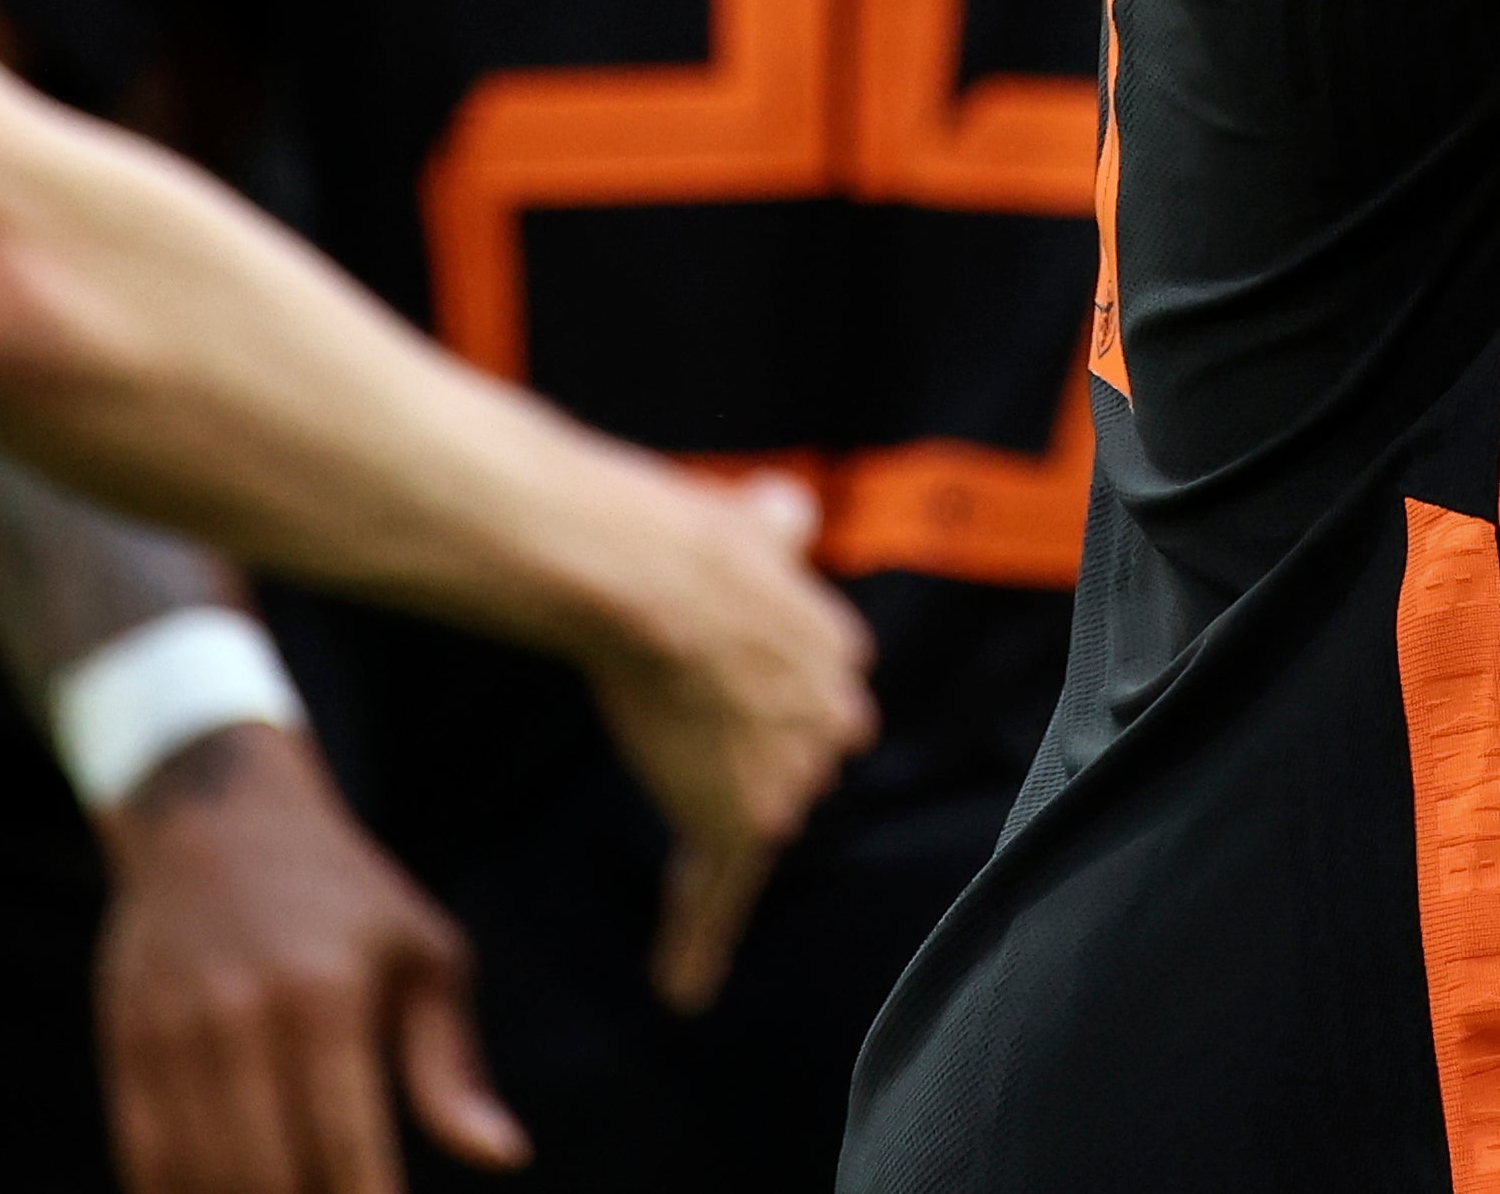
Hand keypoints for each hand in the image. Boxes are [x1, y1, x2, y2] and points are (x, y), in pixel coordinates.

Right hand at [98, 722, 526, 1193]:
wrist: (217, 814)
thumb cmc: (347, 897)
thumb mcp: (423, 953)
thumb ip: (450, 1065)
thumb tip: (503, 1156)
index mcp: (328, 996)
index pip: (346, 1147)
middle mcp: (243, 1018)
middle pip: (266, 1177)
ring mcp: (174, 1033)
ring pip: (200, 1178)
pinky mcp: (126, 1044)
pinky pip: (144, 1157)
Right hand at [566, 465, 871, 1006]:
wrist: (662, 586)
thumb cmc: (691, 546)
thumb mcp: (757, 525)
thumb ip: (779, 526)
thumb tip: (787, 509)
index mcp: (837, 652)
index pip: (816, 703)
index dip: (774, 710)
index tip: (742, 712)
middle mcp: (831, 722)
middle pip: (796, 768)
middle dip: (752, 769)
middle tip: (697, 764)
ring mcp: (790, 780)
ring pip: (755, 825)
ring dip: (714, 839)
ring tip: (682, 888)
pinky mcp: (741, 824)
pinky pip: (720, 896)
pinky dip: (699, 944)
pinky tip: (685, 990)